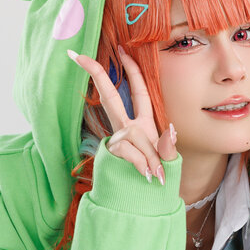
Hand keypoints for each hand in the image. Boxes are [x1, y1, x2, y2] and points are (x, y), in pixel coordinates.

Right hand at [68, 46, 176, 183]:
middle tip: (79, 56)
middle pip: (109, 98)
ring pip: (132, 134)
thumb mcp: (169, 161)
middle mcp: (127, 128)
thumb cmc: (158, 178)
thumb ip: (169, 147)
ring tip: (156, 174)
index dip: (130, 70)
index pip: (137, 91)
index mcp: (143, 124)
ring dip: (148, 155)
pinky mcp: (114, 154)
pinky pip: (130, 152)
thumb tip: (170, 130)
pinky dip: (141, 163)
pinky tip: (147, 175)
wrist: (145, 201)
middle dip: (97, 76)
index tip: (119, 48)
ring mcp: (119, 141)